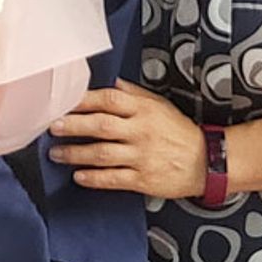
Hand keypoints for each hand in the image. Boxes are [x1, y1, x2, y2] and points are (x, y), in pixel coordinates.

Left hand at [48, 84, 206, 199]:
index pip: (109, 99)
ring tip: (56, 153)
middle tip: (53, 126)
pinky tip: (78, 176)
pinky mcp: (144, 179)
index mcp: (144, 110)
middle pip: (101, 125)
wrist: (208, 162)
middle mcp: (141, 131)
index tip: (63, 101)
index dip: (83, 100)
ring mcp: (142, 156)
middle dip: (74, 125)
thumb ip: (135, 94)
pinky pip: (113, 178)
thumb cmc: (180, 132)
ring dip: (76, 153)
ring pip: (103, 153)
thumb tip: (113, 82)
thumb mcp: (161, 105)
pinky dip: (94, 178)